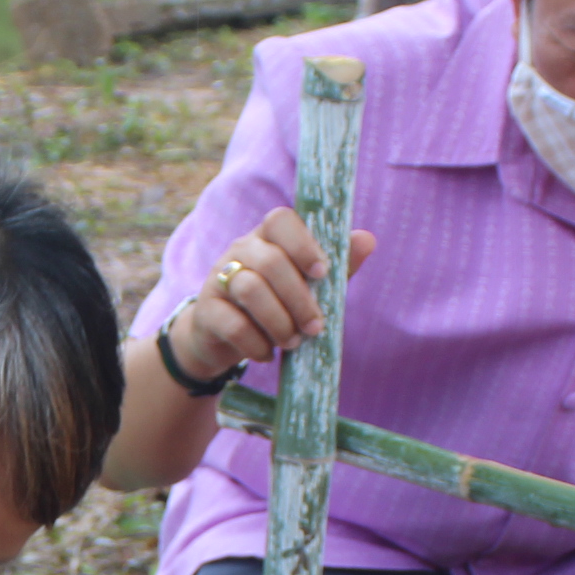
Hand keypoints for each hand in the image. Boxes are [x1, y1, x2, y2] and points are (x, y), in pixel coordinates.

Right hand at [172, 209, 381, 373]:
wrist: (221, 337)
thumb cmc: (273, 304)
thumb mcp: (307, 284)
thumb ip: (337, 264)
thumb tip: (368, 239)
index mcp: (268, 238)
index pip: (280, 220)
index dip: (303, 244)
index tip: (322, 273)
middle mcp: (240, 250)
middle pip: (271, 262)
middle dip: (299, 299)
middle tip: (315, 327)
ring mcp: (218, 279)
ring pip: (251, 290)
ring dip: (280, 322)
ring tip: (293, 342)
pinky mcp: (206, 312)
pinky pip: (233, 324)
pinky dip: (257, 344)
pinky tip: (267, 354)